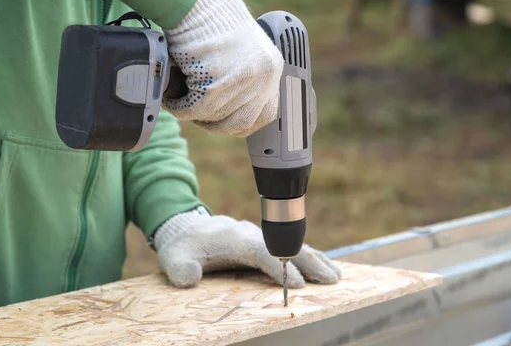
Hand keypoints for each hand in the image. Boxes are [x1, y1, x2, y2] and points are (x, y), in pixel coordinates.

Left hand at [153, 210, 340, 287]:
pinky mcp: (263, 241)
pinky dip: (309, 256)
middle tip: (330, 280)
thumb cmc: (183, 246)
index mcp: (234, 238)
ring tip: (336, 276)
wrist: (186, 227)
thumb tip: (190, 278)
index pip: (261, 252)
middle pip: (285, 246)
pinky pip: (290, 247)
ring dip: (315, 260)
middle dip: (308, 262)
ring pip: (292, 245)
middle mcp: (251, 234)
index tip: (297, 283)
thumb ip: (180, 269)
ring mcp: (259, 236)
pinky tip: (325, 267)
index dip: (279, 267)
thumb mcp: (174, 258)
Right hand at [162, 0, 283, 136]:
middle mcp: (262, 78)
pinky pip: (194, 110)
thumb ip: (243, 74)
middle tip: (199, 116)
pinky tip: (173, 98)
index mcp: (270, 67)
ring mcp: (240, 84)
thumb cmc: (211, 16)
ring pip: (214, 118)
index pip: (266, 114)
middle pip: (241, 123)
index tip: (226, 120)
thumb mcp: (241, 47)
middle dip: (217, 125)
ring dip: (195, 113)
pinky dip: (179, 107)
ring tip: (182, 101)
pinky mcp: (215, 87)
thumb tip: (228, 104)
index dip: (243, 121)